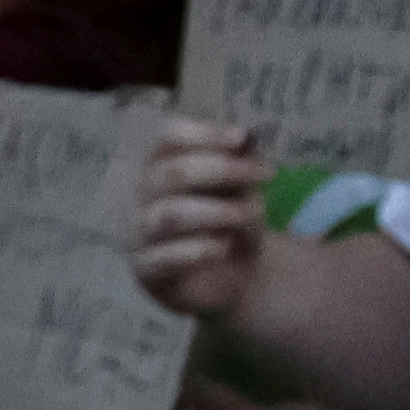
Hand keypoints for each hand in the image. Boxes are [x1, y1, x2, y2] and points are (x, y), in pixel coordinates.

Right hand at [131, 117, 276, 321]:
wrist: (232, 275)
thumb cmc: (231, 220)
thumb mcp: (246, 188)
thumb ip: (243, 163)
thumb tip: (246, 138)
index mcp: (165, 164)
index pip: (169, 138)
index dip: (202, 133)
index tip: (241, 137)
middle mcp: (146, 195)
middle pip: (172, 173)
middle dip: (223, 169)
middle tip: (268, 174)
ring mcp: (141, 232)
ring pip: (169, 215)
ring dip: (217, 212)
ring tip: (254, 214)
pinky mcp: (146, 269)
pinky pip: (164, 258)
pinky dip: (198, 250)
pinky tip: (224, 248)